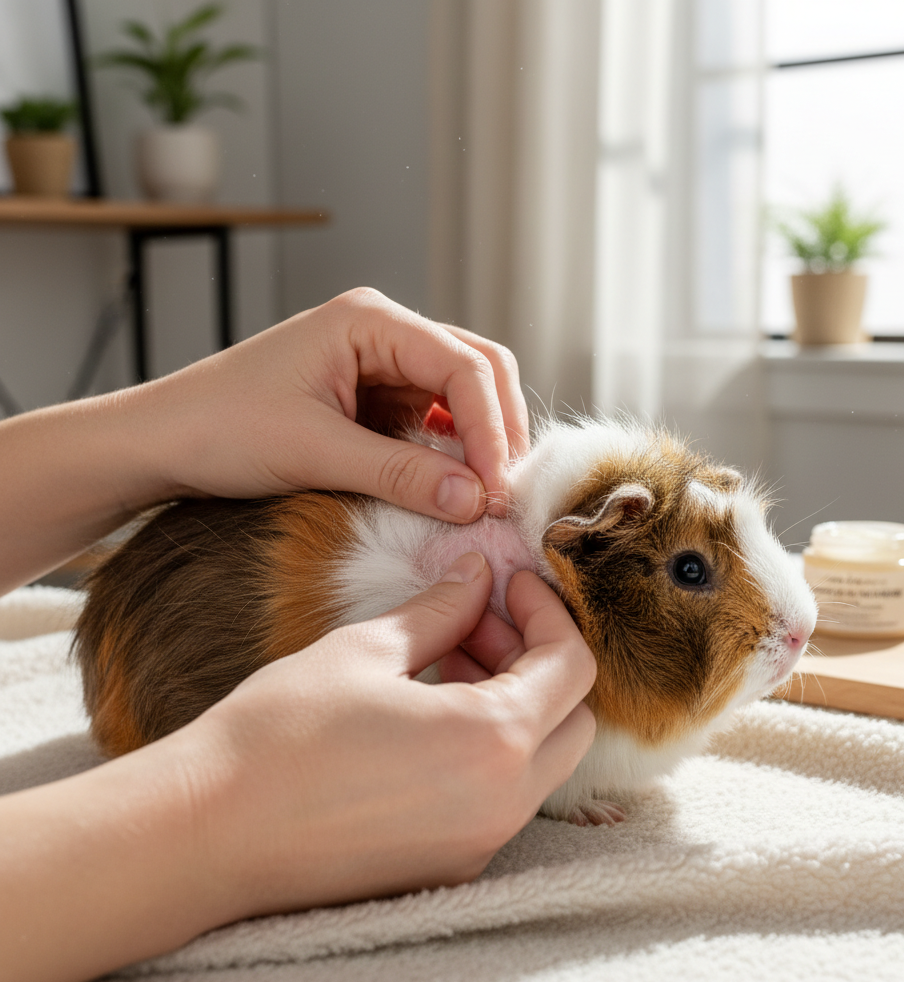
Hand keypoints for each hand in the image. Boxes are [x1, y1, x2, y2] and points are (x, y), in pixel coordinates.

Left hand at [141, 287, 529, 520]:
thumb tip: (476, 501)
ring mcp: (379, 367)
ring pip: (460, 398)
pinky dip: (449, 454)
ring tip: (484, 496)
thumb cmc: (218, 427)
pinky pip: (430, 423)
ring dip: (478, 444)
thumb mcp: (314, 452)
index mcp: (370, 320)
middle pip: (476, 370)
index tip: (498, 489)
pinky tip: (451, 488)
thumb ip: (401, 473)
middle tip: (505, 492)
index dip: (492, 428)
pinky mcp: (371, 401)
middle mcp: (382, 334)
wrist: (160, 443)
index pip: (464, 364)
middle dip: (498, 429)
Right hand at [190, 554, 596, 913]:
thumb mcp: (367, 650)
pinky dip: (489, 747)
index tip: (511, 584)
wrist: (207, 834)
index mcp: (493, 742)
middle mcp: (502, 804)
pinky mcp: (448, 866)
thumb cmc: (280, 735)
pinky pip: (501, 796)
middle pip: (572, 720)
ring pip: (541, 761)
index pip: (572, 667)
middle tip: (477, 622)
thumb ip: (441, 610)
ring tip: (447, 659)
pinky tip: (431, 713)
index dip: (548, 613)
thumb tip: (477, 576)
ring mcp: (478, 844)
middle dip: (538, 659)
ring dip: (515, 702)